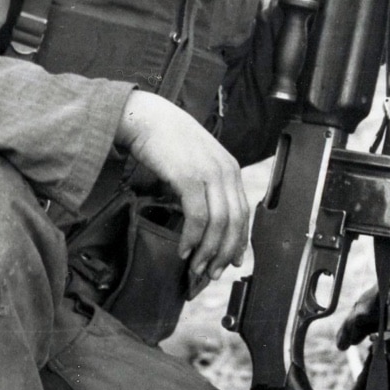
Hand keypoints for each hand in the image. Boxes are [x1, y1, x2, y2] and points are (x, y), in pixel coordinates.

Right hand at [115, 91, 249, 288]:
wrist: (146, 117)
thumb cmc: (166, 140)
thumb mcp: (196, 163)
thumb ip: (206, 187)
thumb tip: (205, 222)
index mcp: (230, 169)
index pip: (244, 212)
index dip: (239, 241)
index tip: (231, 261)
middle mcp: (225, 171)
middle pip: (235, 222)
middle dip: (224, 252)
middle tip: (212, 272)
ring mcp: (209, 173)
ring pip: (219, 223)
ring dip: (207, 251)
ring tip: (196, 267)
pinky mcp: (188, 176)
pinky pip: (197, 216)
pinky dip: (192, 237)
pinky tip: (183, 249)